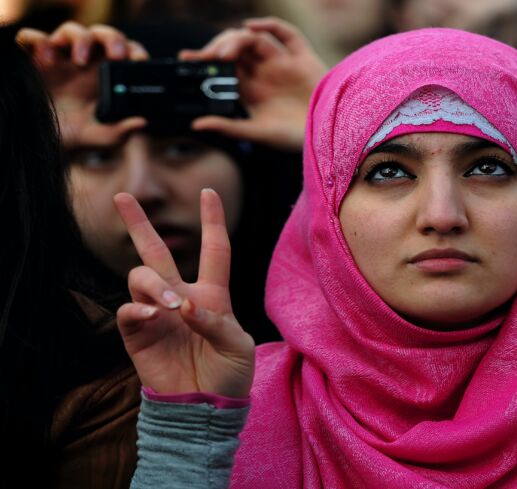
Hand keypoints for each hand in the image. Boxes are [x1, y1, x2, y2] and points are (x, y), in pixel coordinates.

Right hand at [16, 22, 148, 148]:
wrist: (46, 140)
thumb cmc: (78, 134)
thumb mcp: (103, 136)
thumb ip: (123, 130)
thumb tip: (142, 122)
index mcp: (106, 75)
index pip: (125, 51)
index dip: (134, 51)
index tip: (140, 61)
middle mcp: (85, 62)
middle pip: (102, 35)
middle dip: (113, 39)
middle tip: (117, 56)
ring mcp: (60, 59)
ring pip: (72, 31)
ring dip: (80, 39)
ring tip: (79, 62)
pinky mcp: (33, 60)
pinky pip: (32, 38)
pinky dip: (40, 43)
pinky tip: (46, 62)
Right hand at [114, 189, 254, 396]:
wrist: (205, 407)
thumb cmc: (229, 376)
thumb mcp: (238, 347)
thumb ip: (216, 322)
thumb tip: (185, 306)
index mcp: (212, 294)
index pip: (214, 250)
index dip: (213, 221)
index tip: (209, 192)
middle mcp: (180, 297)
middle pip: (157, 252)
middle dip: (139, 223)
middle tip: (123, 195)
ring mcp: (156, 314)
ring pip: (141, 276)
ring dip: (153, 283)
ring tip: (169, 306)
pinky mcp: (137, 335)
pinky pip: (128, 310)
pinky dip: (138, 308)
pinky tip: (154, 316)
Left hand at [180, 17, 326, 150]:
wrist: (328, 137)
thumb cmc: (294, 139)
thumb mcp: (257, 134)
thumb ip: (229, 127)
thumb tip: (195, 125)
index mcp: (251, 89)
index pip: (222, 67)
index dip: (205, 60)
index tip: (186, 59)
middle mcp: (265, 72)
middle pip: (235, 49)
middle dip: (217, 48)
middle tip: (204, 57)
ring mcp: (283, 63)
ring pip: (254, 39)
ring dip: (235, 40)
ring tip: (224, 54)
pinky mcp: (303, 58)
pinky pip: (287, 34)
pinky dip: (270, 25)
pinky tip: (252, 27)